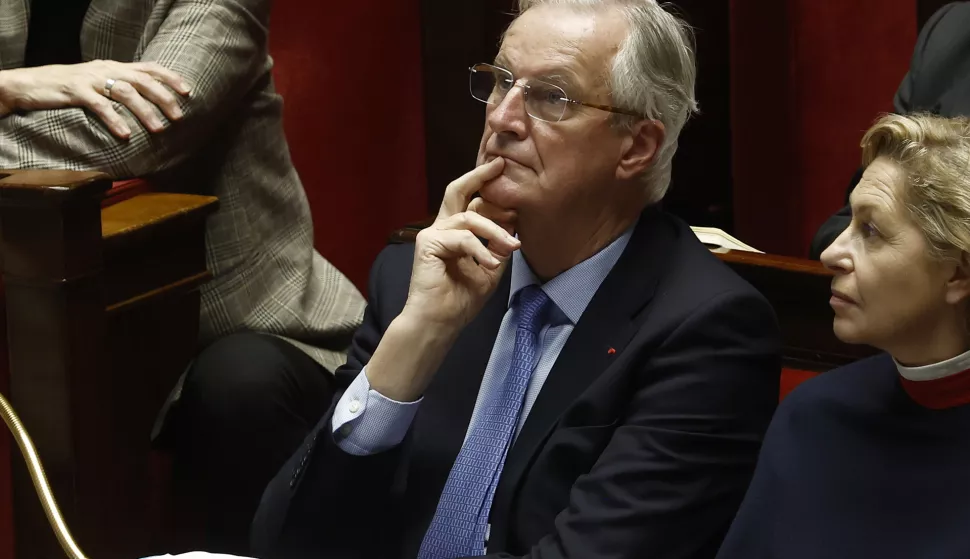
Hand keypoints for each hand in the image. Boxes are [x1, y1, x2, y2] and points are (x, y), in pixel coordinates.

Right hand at [0, 60, 189, 138]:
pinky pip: (99, 105)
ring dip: (145, 112)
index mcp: (115, 67)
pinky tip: (125, 135)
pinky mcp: (75, 91)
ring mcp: (91, 79)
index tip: (188, 91)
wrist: (31, 84)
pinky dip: (115, 120)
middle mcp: (106, 69)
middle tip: (179, 117)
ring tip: (159, 129)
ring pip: (125, 92)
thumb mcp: (100, 83)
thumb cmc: (70, 88)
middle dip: (164, 98)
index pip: (149, 68)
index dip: (170, 78)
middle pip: (142, 80)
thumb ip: (122, 89)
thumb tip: (151, 105)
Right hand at [402, 157, 520, 328]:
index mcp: (456, 233)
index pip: (474, 204)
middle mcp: (442, 228)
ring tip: (512, 246)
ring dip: (495, 231)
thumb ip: (498, 248)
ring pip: (469, 217)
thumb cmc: (460, 300)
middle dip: (479, 175)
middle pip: (458, 190)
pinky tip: (492, 264)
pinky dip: (480, 250)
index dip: (495, 199)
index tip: (518, 204)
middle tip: (500, 165)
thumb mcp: (490, 270)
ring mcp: (433, 233)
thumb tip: (514, 228)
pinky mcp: (428, 243)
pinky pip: (461, 238)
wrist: (439, 322)